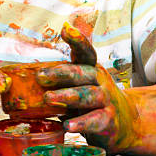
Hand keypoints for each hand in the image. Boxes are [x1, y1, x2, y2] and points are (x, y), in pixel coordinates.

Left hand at [36, 23, 136, 154]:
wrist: (127, 123)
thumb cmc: (94, 100)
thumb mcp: (81, 85)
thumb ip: (62, 79)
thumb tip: (28, 78)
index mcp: (91, 69)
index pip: (86, 52)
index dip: (77, 40)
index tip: (65, 29)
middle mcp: (100, 81)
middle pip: (81, 73)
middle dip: (60, 73)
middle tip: (40, 76)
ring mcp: (106, 100)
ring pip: (87, 95)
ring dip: (67, 96)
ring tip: (48, 98)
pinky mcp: (109, 121)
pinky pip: (94, 120)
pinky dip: (81, 123)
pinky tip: (67, 126)